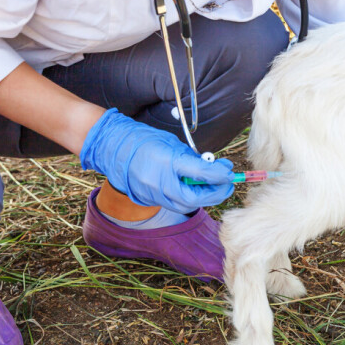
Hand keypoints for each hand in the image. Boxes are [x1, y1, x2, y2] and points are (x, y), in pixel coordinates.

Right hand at [80, 109, 234, 212]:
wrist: (114, 148)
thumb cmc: (146, 140)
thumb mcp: (173, 144)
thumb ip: (194, 158)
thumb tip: (217, 168)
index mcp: (166, 161)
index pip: (200, 173)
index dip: (220, 174)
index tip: (230, 171)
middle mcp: (158, 182)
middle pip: (195, 197)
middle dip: (216, 192)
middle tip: (228, 183)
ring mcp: (153, 194)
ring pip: (186, 204)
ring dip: (205, 197)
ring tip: (215, 186)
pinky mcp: (150, 200)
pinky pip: (176, 204)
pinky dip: (190, 198)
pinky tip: (197, 190)